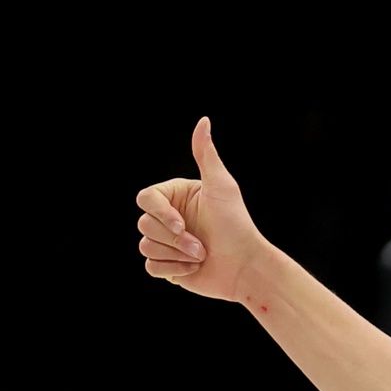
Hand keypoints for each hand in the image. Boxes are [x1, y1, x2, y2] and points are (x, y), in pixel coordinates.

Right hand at [133, 116, 264, 301]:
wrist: (246, 267)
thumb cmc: (236, 225)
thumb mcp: (221, 186)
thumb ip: (206, 154)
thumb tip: (203, 120)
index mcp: (175, 196)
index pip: (145, 199)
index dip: (161, 214)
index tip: (183, 225)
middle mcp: (168, 218)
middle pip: (144, 224)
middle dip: (175, 239)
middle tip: (202, 246)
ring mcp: (166, 242)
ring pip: (146, 246)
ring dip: (176, 255)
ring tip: (202, 256)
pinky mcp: (168, 266)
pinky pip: (152, 267)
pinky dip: (173, 270)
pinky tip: (194, 269)